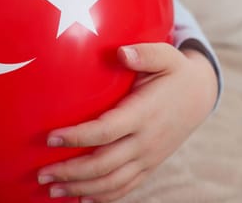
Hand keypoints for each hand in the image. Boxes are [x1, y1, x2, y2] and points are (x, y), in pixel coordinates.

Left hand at [37, 42, 217, 201]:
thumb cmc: (175, 73)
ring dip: (81, 189)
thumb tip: (121, 53)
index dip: (76, 137)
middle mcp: (145, 141)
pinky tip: (82, 199)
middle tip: (41, 174)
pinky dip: (104, 197)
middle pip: (103, 165)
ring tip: (53, 189)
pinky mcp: (150, 165)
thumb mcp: (166, 56)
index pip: (105, 131)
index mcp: (143, 114)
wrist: (200, 97)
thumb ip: (145, 53)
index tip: (50, 138)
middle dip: (70, 172)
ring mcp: (149, 157)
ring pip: (112, 183)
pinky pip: (126, 188)